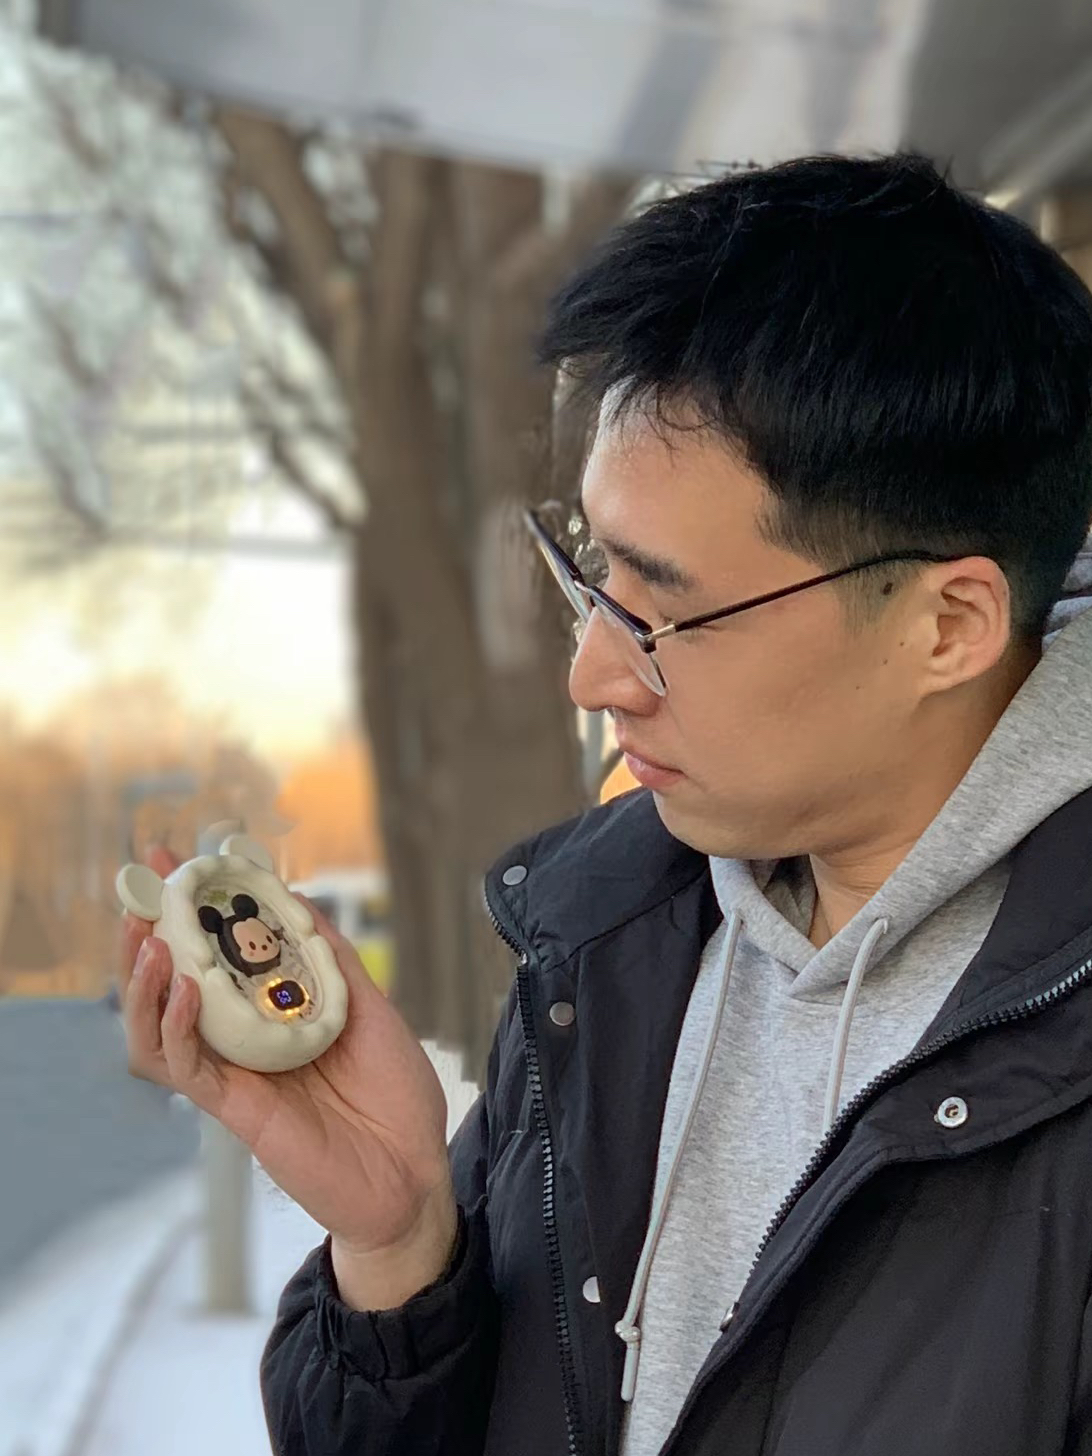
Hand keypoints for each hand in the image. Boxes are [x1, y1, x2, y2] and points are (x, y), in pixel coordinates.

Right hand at [118, 847, 455, 1270]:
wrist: (414, 1171)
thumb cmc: (395, 1094)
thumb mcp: (370, 1006)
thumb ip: (331, 958)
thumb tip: (297, 898)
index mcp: (272, 1013)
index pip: (216, 955)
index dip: (191, 911)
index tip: (173, 861)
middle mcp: (244, 1041)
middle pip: (172, 986)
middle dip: (150, 933)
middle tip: (143, 886)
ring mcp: (235, 1074)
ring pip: (158, 1029)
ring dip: (144, 982)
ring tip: (149, 937)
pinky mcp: (235, 1109)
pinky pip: (187, 1066)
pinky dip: (176, 1025)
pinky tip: (184, 990)